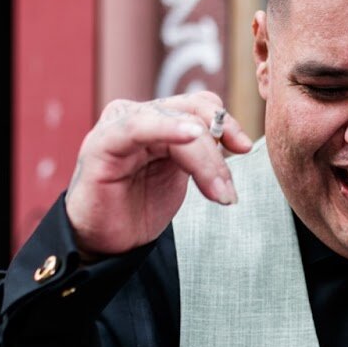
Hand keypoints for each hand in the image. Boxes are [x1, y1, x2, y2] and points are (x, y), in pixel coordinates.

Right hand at [65, 93, 251, 258]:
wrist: (107, 241)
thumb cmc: (140, 206)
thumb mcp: (182, 176)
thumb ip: (202, 153)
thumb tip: (238, 142)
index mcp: (159, 118)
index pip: (200, 105)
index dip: (226, 122)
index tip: (245, 149)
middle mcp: (139, 114)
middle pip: (192, 113)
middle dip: (217, 152)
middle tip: (228, 191)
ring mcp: (119, 125)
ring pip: (176, 124)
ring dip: (204, 159)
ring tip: (218, 193)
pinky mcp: (103, 143)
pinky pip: (138, 127)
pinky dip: (166, 128)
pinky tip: (189, 136)